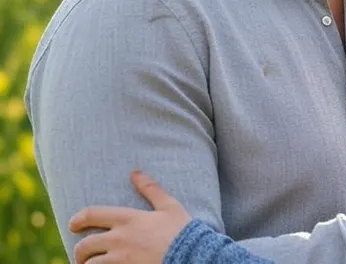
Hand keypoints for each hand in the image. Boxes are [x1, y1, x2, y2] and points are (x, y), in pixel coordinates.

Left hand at [69, 170, 192, 263]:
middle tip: (82, 256)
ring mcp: (120, 259)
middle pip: (85, 245)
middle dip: (79, 252)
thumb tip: (135, 172)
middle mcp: (119, 239)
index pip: (92, 214)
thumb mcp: (169, 206)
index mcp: (128, 219)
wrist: (192, 255)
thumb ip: (151, 188)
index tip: (72, 225)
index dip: (77, 219)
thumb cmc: (182, 230)